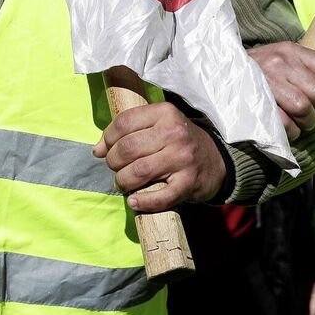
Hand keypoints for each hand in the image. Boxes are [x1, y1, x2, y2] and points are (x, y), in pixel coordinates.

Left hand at [93, 102, 226, 211]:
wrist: (217, 160)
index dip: (107, 139)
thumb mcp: (158, 126)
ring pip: (138, 172)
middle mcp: (175, 133)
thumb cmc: (179, 142)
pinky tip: (134, 202)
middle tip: (116, 168)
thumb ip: (128, 132)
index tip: (104, 149)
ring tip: (124, 183)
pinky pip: (159, 197)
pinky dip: (142, 202)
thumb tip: (97, 150)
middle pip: (127, 148)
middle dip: (113, 162)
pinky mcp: (189, 183)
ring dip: (123, 181)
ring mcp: (183, 158)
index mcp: (165, 113)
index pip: (124, 123)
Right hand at [247, 42, 314, 136]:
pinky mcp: (257, 101)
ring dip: (306, 122)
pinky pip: (286, 122)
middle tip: (308, 114)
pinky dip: (291, 131)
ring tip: (299, 123)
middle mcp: (280, 62)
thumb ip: (303, 68)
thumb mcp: (280, 57)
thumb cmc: (256, 70)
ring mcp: (267, 81)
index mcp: (290, 50)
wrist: (220, 72)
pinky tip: (287, 129)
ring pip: (303, 108)